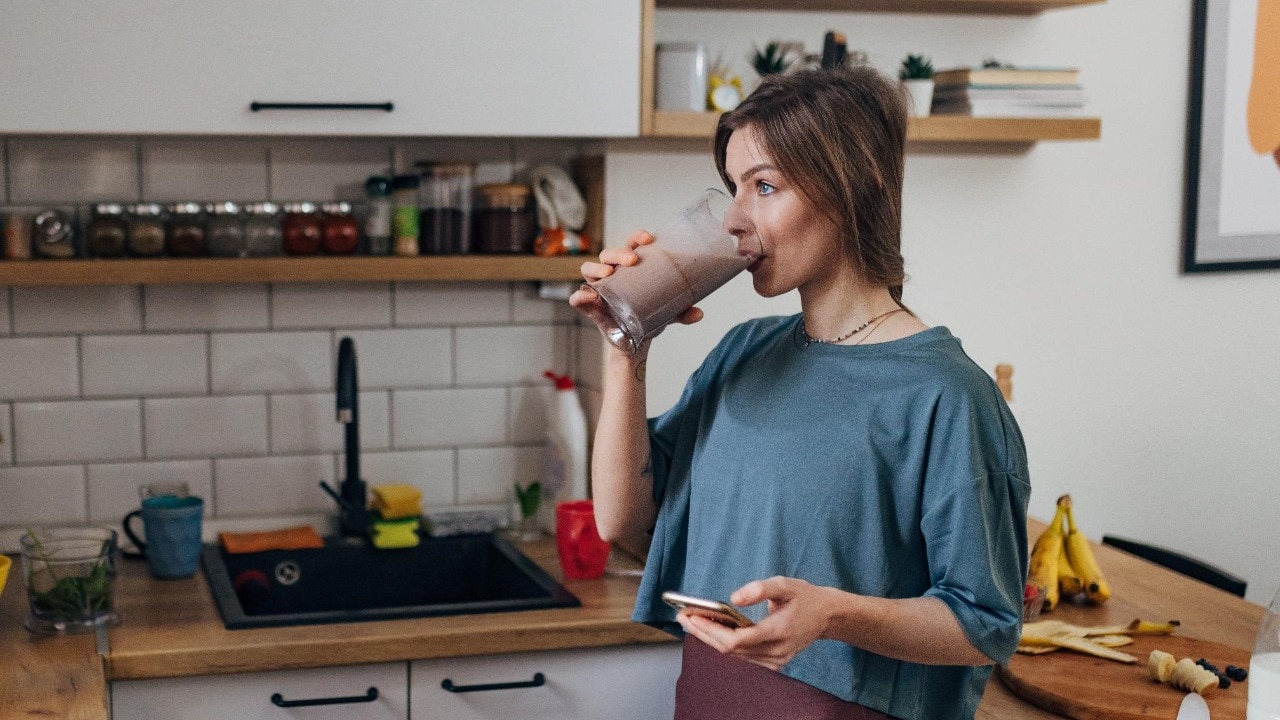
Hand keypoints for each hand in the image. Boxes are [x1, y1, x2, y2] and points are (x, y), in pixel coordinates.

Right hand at [569, 230, 702, 352]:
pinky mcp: (590, 306)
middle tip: (633, 259)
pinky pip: (579, 298)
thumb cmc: (650, 317)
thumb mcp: (668, 314)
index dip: (636, 237)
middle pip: (609, 254)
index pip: (630, 245)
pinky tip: (588, 297)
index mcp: (631, 269)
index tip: (648, 239)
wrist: (636, 341)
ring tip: (609, 273)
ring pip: (589, 269)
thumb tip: (698, 312)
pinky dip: (580, 297)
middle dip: (619, 252)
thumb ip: (682, 312)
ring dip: (597, 267)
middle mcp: (612, 274)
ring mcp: (599, 288)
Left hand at [675, 577, 836, 670]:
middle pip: (729, 649)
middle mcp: (776, 651)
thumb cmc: (806, 597)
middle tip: (682, 617)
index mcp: (779, 631)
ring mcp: (775, 660)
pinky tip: (710, 628)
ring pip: (734, 654)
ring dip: (710, 638)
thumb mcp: (785, 584)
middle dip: (703, 633)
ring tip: (690, 619)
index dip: (710, 629)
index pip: (736, 639)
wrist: (828, 616)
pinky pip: (742, 655)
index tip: (691, 616)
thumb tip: (733, 598)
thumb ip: (759, 589)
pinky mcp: (773, 662)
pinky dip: (724, 642)